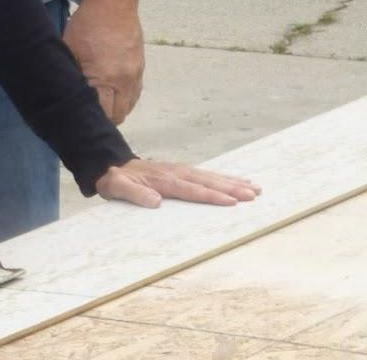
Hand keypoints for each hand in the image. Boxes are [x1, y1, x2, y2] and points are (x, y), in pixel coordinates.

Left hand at [63, 0, 144, 123]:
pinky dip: (124, 98)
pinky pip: (135, 93)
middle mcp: (124, 82)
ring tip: (100, 103)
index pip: (102, 114)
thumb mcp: (71, 50)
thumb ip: (72, 75)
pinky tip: (112, 92)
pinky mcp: (141, 68)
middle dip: (104, 118)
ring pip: (129, 106)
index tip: (80, 118)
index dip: (91, 119)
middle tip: (89, 112)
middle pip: (118, 116)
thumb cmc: (87, 24)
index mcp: (104, 78)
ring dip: (116, 109)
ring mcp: (135, 75)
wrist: (114, 3)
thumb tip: (66, 93)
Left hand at [96, 158, 261, 207]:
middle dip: (231, 188)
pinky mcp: (182, 171)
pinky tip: (238, 181)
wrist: (111, 164)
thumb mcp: (117, 187)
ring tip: (255, 188)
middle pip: (207, 181)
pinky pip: (206, 175)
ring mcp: (180, 170)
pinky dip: (223, 178)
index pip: (191, 189)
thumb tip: (156, 201)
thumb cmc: (116, 180)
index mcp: (163, 180)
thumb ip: (134, 193)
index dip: (211, 196)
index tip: (231, 201)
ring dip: (232, 182)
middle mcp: (175, 172)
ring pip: (210, 177)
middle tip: (254, 195)